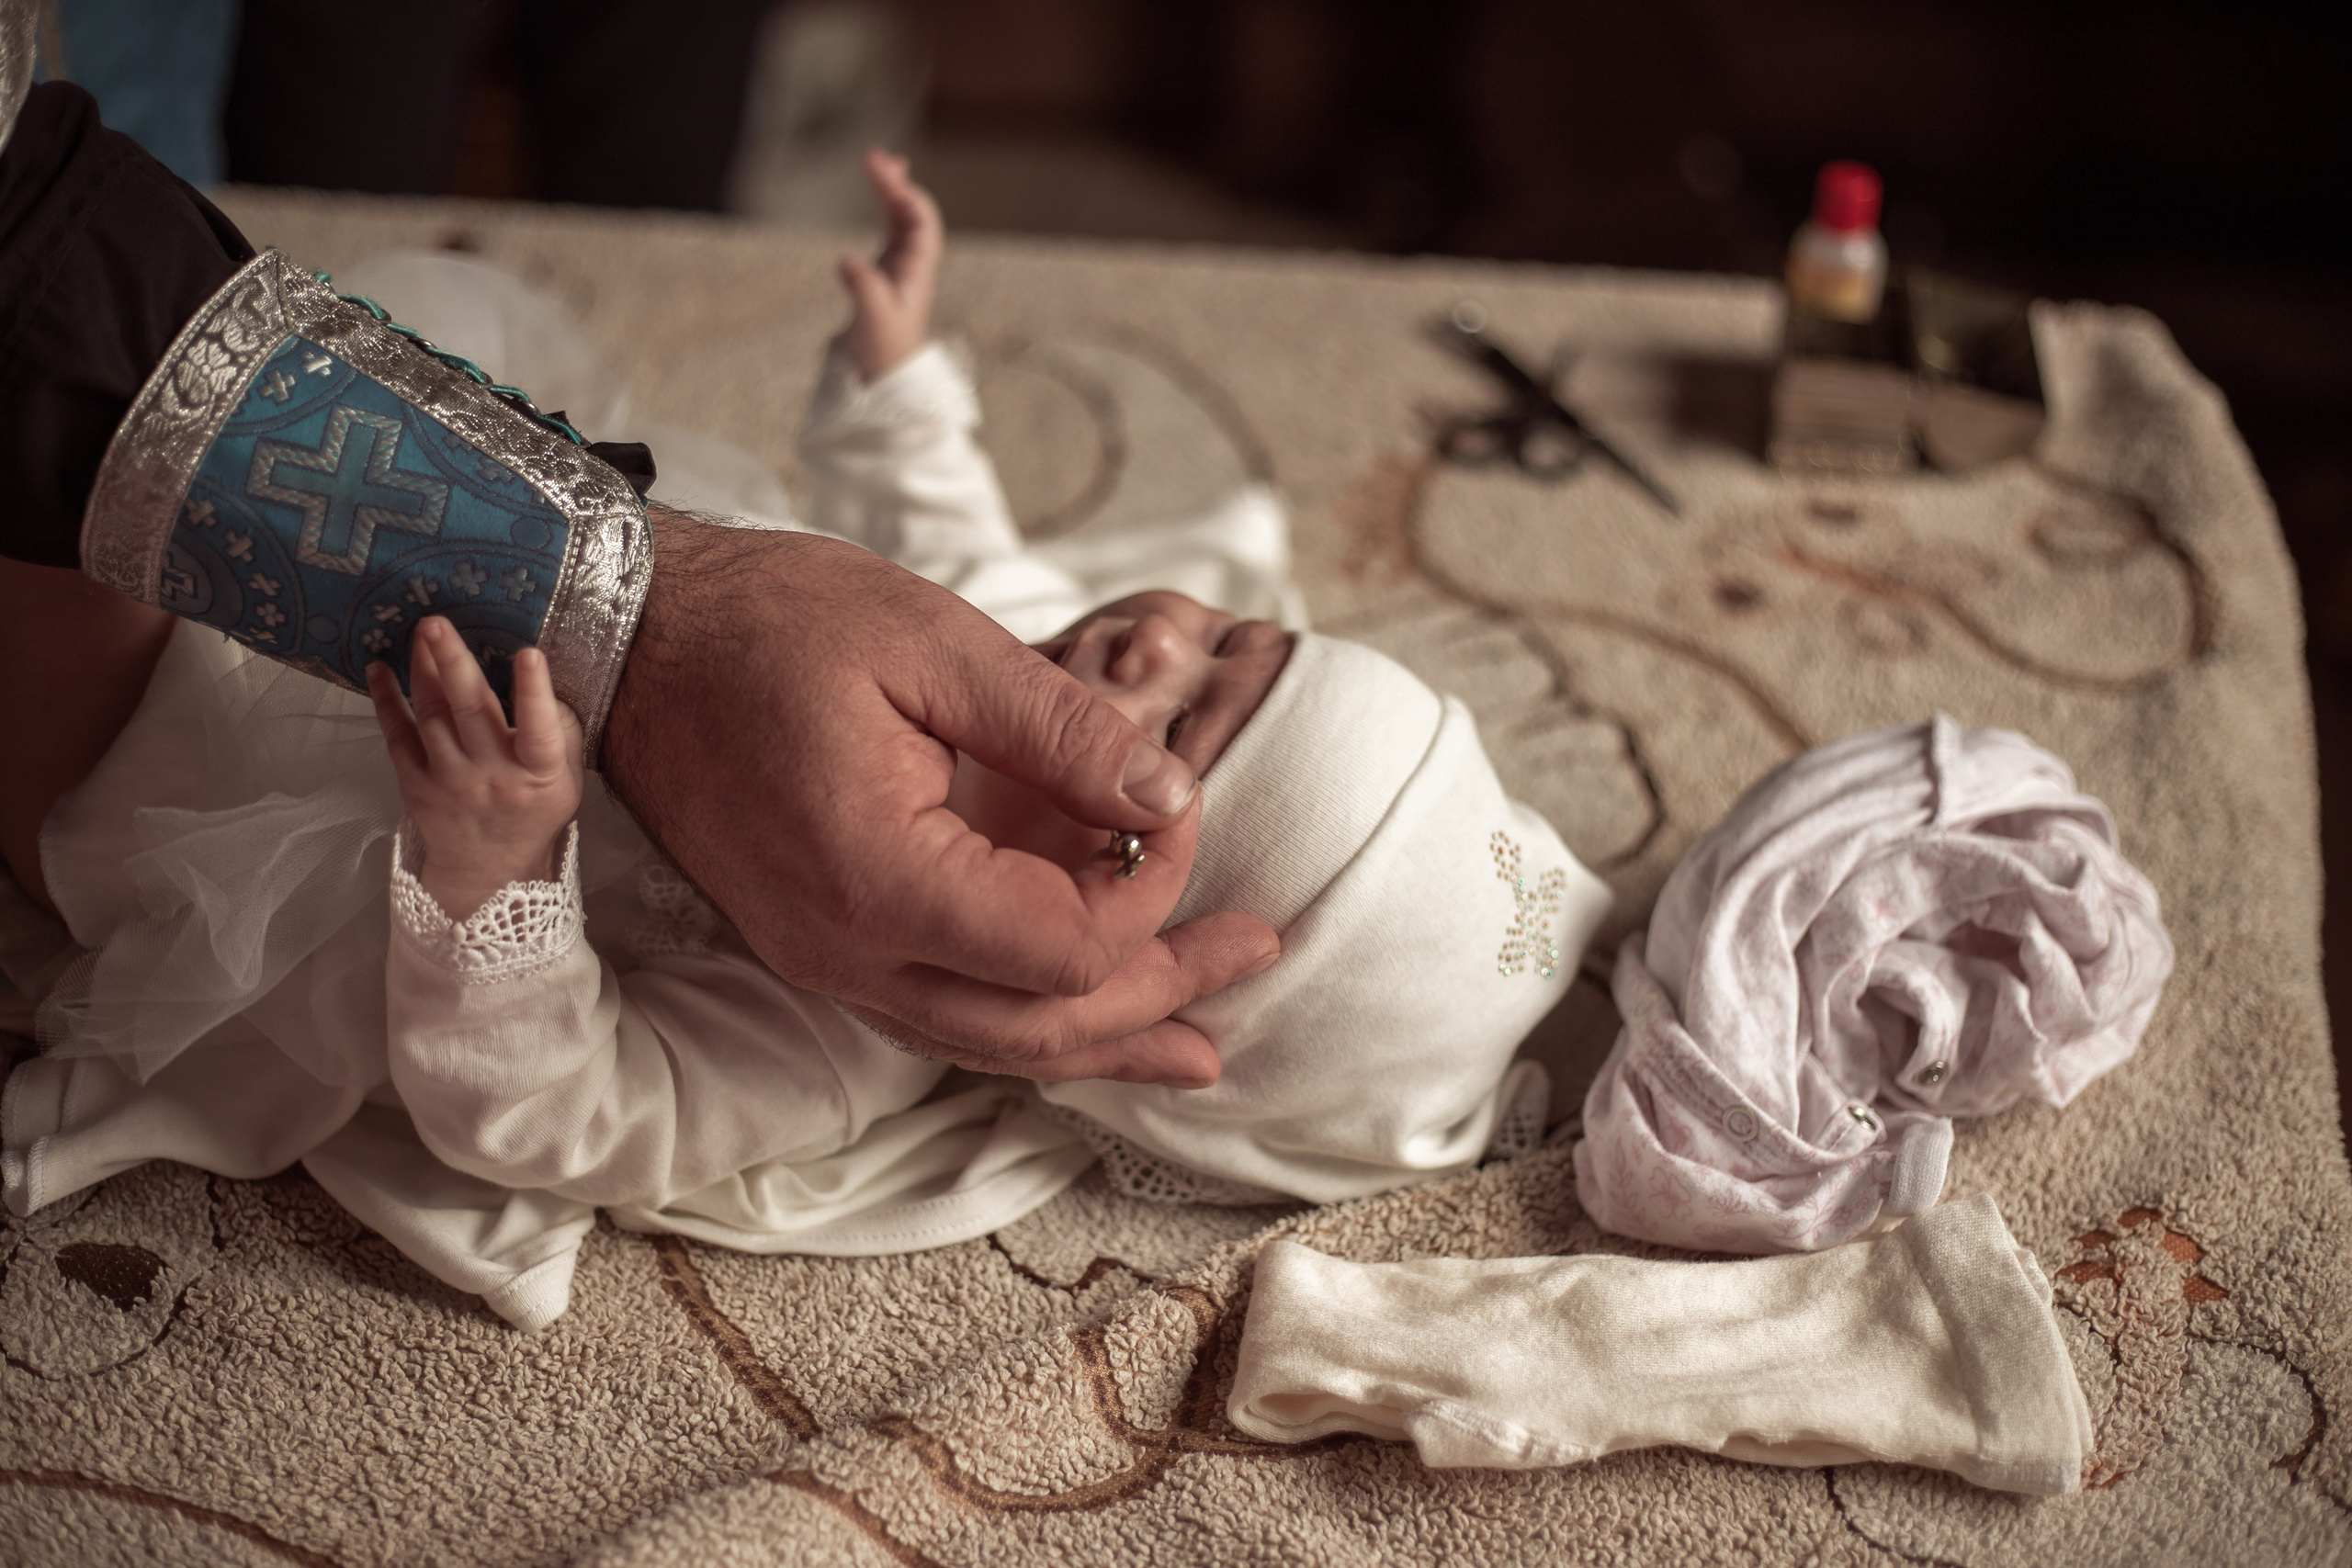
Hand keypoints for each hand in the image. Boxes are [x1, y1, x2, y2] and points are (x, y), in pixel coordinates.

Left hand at [368, 617, 584, 920]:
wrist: (489, 868)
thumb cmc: (534, 808)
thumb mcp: (565, 779)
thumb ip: (559, 731)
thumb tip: (541, 679)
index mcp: (538, 774)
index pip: (539, 731)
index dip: (534, 693)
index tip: (529, 654)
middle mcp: (491, 776)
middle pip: (470, 713)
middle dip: (454, 664)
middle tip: (436, 624)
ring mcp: (449, 779)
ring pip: (431, 715)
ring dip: (423, 668)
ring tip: (421, 631)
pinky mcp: (415, 782)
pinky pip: (396, 733)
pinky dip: (386, 699)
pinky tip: (379, 668)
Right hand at [600, 513, 1281, 1087]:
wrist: (631, 637)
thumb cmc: (770, 621)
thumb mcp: (935, 643)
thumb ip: (1066, 733)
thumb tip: (1172, 802)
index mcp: (880, 879)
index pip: (1064, 951)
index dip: (1151, 895)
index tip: (1180, 809)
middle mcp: (845, 953)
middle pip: (1037, 1029)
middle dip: (1158, 999)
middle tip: (1254, 954)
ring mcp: (822, 963)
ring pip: (987, 1046)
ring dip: (1101, 1041)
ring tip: (1200, 1041)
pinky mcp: (816, 947)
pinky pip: (940, 1015)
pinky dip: (1026, 1020)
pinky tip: (1081, 1016)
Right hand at [838, 149, 941, 381]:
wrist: (882, 373)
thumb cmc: (883, 349)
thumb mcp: (871, 320)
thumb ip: (863, 290)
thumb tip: (847, 261)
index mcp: (918, 270)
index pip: (921, 222)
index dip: (906, 195)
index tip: (885, 174)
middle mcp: (914, 262)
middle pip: (911, 212)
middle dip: (896, 183)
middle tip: (874, 157)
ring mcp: (902, 263)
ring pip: (902, 216)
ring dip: (892, 188)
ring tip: (878, 160)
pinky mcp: (888, 269)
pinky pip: (893, 226)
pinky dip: (888, 203)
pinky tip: (883, 188)